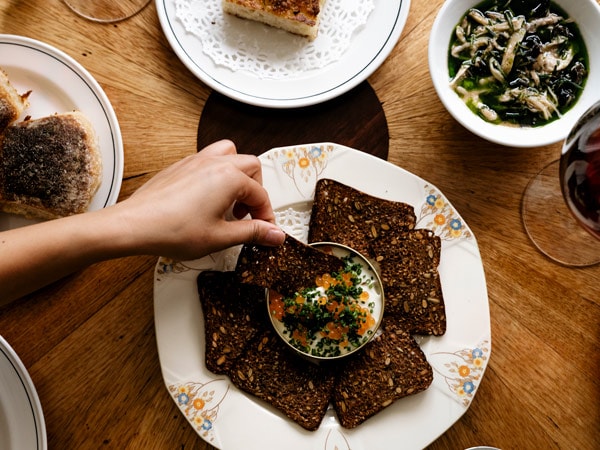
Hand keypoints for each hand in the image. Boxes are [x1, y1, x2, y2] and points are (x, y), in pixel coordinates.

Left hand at [115, 140, 284, 259]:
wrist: (134, 225)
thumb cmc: (171, 229)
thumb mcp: (220, 237)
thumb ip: (253, 233)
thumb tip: (274, 234)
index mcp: (229, 177)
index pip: (261, 194)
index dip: (266, 216)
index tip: (265, 231)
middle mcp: (214, 163)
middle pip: (251, 167)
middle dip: (255, 192)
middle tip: (248, 216)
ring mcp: (196, 161)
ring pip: (230, 155)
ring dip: (237, 175)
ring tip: (231, 201)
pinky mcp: (181, 166)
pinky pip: (209, 160)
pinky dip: (217, 175)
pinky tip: (209, 199)